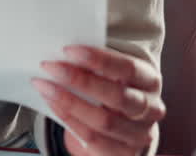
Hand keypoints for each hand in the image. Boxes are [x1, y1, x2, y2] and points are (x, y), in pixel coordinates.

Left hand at [32, 45, 164, 155]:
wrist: (128, 125)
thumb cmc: (116, 89)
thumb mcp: (115, 73)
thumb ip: (96, 63)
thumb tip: (63, 53)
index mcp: (150, 80)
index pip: (128, 68)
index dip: (99, 59)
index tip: (68, 50)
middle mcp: (151, 108)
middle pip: (117, 97)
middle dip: (80, 81)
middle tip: (50, 67)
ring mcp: (139, 134)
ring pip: (104, 121)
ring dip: (69, 102)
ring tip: (45, 86)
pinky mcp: (123, 153)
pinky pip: (93, 138)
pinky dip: (69, 120)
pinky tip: (53, 105)